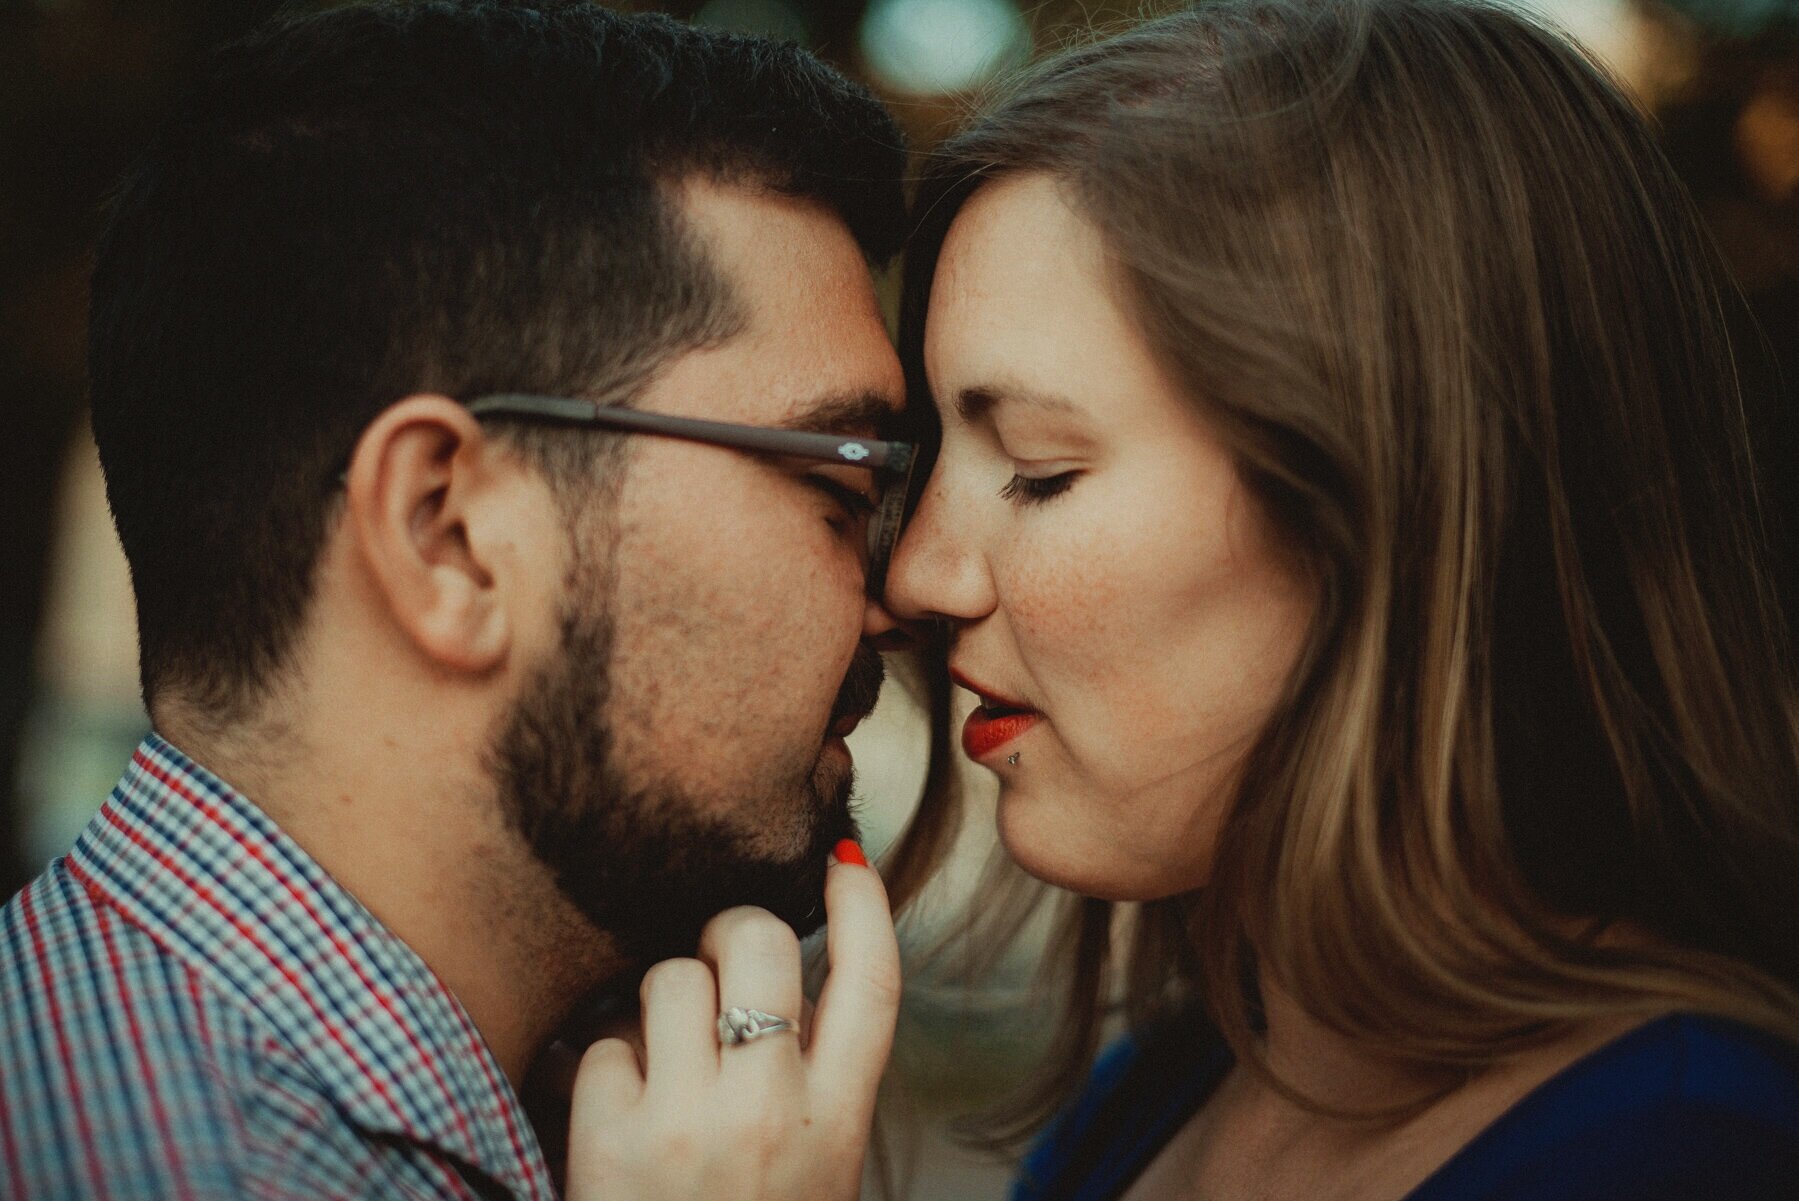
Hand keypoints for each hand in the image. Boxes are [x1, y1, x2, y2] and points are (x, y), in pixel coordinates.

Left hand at [563, 848, 899, 1200]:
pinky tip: (610, 1112)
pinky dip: (598, 1066)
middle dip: (730, 930)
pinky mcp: (610, 1142)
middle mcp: (772, 1112)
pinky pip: (599, 1044)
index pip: (873, 983)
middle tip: (716, 958)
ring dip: (655, 1006)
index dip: (865, 906)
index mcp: (839, 1124)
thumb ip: (811, 1084)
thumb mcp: (816, 1172)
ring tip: (658, 1062)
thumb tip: (784, 983)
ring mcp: (690, 1123)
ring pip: (667, 979)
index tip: (847, 860)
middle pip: (761, 943)